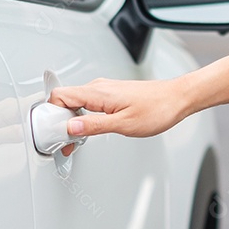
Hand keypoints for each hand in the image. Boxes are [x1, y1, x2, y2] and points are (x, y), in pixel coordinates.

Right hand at [50, 78, 193, 143]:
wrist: (176, 99)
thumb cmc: (157, 109)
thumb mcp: (123, 124)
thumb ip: (94, 125)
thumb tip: (71, 127)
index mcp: (97, 92)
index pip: (59, 96)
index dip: (51, 115)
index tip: (56, 133)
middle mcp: (98, 87)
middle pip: (63, 99)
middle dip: (58, 121)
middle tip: (65, 141)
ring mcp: (103, 89)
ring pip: (74, 102)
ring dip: (70, 120)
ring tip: (75, 138)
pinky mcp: (109, 94)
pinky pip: (86, 102)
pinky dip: (81, 116)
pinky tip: (87, 129)